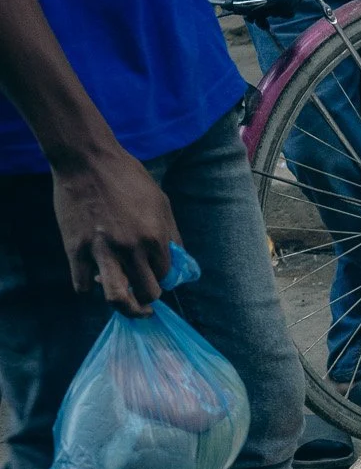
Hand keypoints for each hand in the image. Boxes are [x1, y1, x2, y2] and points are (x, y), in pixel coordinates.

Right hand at [49, 146, 177, 315]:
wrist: (87, 161)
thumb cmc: (128, 178)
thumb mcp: (162, 203)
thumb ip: (170, 235)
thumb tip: (178, 261)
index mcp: (156, 237)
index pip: (166, 277)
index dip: (163, 281)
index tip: (156, 278)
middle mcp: (132, 248)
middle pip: (147, 293)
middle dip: (147, 299)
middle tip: (144, 298)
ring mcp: (102, 251)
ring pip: (117, 299)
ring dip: (124, 307)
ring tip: (127, 306)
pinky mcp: (75, 249)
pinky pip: (82, 286)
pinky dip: (89, 288)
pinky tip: (94, 279)